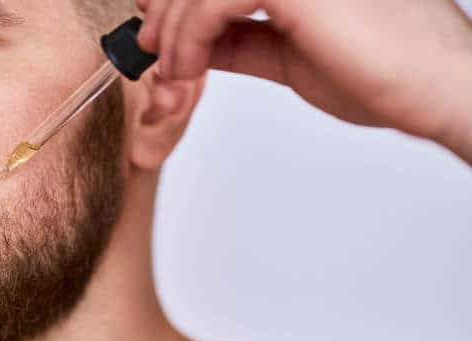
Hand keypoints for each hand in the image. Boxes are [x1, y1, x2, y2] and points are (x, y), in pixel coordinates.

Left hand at [136, 0, 471, 163]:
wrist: (433, 89)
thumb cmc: (378, 73)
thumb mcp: (289, 55)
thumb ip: (242, 42)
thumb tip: (196, 43)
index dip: (178, 1)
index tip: (152, 28)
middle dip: (165, 17)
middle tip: (149, 56)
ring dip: (171, 34)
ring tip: (169, 76)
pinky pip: (210, 3)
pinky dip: (187, 38)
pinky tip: (185, 69)